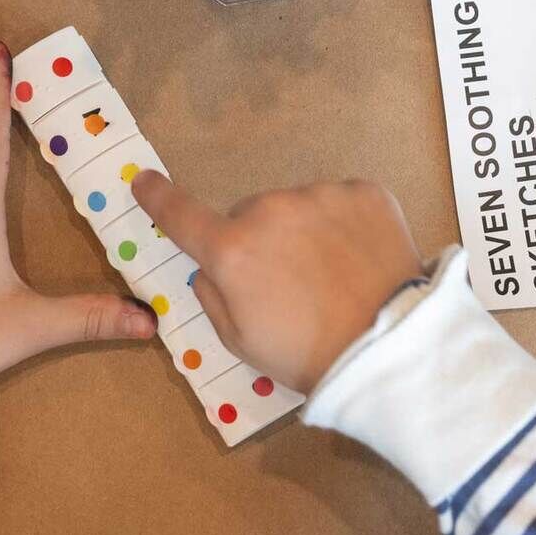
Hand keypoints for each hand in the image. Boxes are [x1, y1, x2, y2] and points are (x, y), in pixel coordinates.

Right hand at [131, 174, 422, 393]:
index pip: (182, 214)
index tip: (144, 180)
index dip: (159, 197)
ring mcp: (321, 195)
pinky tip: (360, 259)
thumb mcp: (240, 342)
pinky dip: (346, 226)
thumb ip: (214, 295)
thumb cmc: (308, 354)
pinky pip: (341, 202)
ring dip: (305, 232)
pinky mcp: (364, 192)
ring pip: (298, 207)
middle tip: (289, 285)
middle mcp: (270, 210)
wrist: (390, 347)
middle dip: (260, 241)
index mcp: (232, 250)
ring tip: (333, 276)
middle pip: (251, 216)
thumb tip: (211, 266)